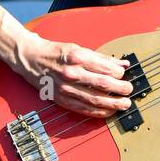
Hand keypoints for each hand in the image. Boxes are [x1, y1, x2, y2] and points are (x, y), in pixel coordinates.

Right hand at [11, 31, 134, 117]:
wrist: (30, 58)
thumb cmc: (55, 52)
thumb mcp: (78, 48)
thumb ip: (101, 57)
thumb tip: (122, 64)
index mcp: (78, 57)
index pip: (105, 68)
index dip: (119, 73)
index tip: (125, 75)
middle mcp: (72, 73)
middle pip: (103, 84)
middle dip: (120, 89)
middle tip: (129, 90)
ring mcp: (66, 88)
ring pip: (94, 99)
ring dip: (112, 104)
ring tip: (124, 105)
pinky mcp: (61, 99)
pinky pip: (83, 108)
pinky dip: (97, 112)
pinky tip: (108, 112)